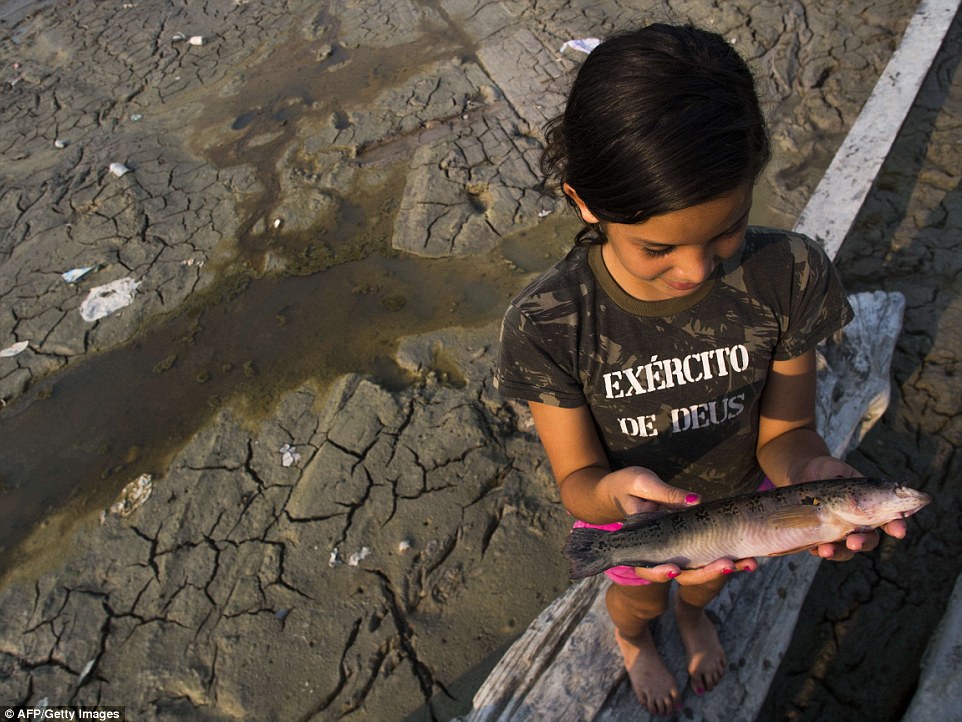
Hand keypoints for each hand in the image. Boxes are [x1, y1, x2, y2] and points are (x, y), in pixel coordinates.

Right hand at [599, 467, 758, 583]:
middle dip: (706, 573)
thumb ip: (667, 494)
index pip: (648, 566)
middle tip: (728, 564)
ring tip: (748, 563)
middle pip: (682, 574)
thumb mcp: (643, 483)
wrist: (624, 488)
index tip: (674, 569)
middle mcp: (659, 552)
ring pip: (699, 568)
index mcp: (640, 542)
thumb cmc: (627, 484)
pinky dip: (727, 557)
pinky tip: (747, 557)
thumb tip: (696, 500)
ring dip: (723, 568)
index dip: (660, 572)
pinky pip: (707, 554)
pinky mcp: (689, 542)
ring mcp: (676, 550)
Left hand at [801, 456, 906, 560]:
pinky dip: (822, 551)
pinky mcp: (821, 537)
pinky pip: (824, 549)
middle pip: (869, 540)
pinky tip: (818, 549)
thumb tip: (849, 485)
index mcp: (871, 506)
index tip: (898, 531)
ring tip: (828, 550)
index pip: (889, 519)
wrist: (802, 473)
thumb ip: (844, 476)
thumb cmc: (826, 472)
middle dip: (863, 543)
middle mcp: (859, 524)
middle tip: (854, 542)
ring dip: (840, 552)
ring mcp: (840, 533)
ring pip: (847, 550)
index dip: (896, 526)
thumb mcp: (836, 470)